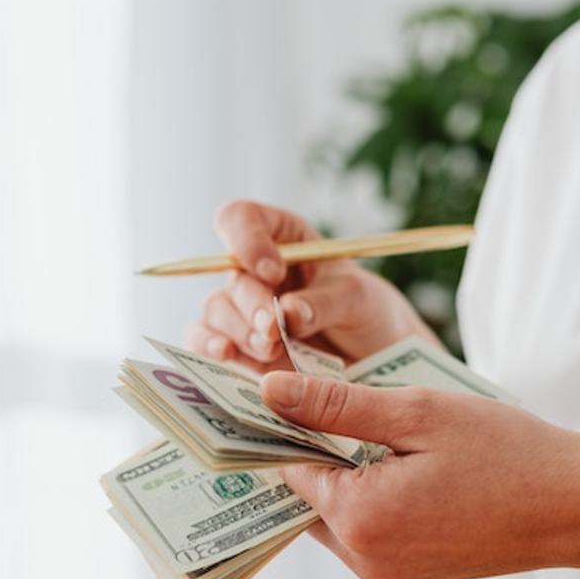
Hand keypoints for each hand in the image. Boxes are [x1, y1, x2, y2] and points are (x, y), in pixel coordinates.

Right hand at [185, 200, 435, 371]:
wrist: (374, 359)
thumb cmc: (367, 313)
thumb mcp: (358, 297)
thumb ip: (324, 301)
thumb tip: (287, 313)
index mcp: (281, 238)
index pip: (241, 219)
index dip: (246, 240)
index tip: (273, 271)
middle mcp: (254, 271)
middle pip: (231, 275)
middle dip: (251, 304)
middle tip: (274, 329)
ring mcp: (241, 309)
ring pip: (216, 310)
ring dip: (239, 330)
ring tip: (271, 350)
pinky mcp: (236, 346)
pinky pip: (205, 340)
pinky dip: (209, 346)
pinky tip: (225, 354)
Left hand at [258, 371, 579, 578]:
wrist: (576, 508)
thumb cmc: (506, 452)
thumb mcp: (416, 413)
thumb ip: (334, 405)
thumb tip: (268, 390)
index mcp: (359, 519)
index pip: (287, 469)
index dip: (281, 429)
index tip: (280, 397)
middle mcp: (364, 559)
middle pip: (305, 499)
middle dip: (308, 453)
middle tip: (322, 407)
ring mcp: (386, 575)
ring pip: (332, 518)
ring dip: (339, 478)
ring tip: (365, 432)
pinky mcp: (407, 578)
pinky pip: (363, 535)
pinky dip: (365, 501)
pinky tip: (393, 467)